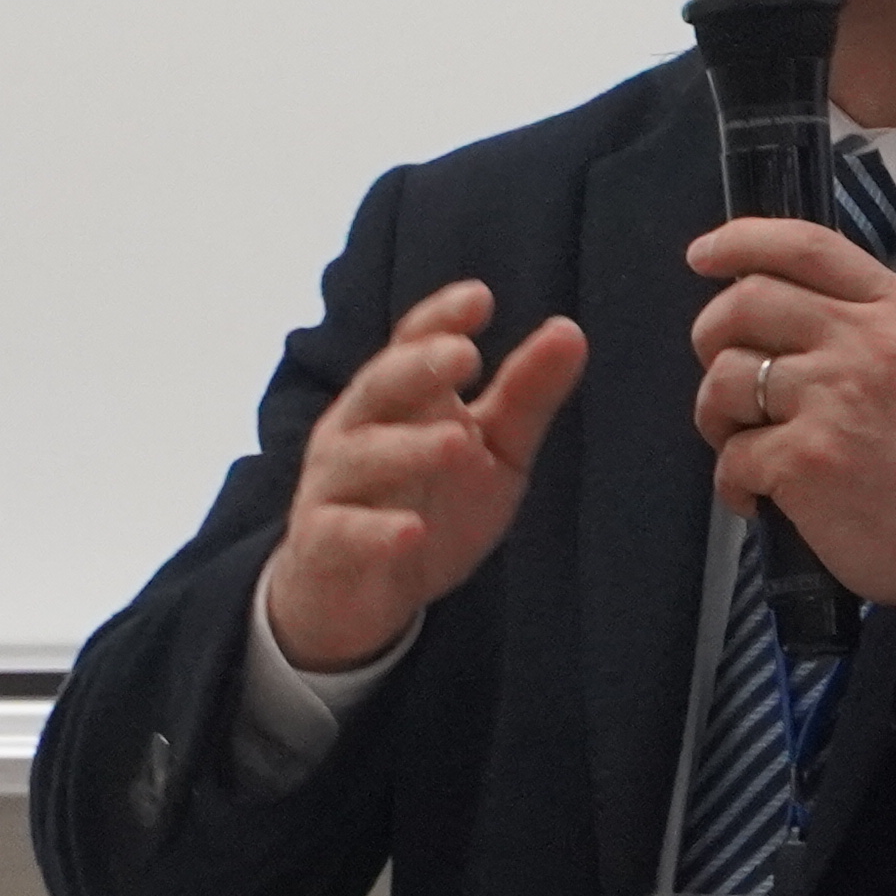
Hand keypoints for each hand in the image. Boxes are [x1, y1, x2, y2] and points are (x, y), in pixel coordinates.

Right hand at [264, 281, 588, 672]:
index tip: (480, 298)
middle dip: (417, 367)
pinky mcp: (323, 546)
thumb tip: (571, 329)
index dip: (439, 320)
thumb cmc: (430, 506)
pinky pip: (344, 533)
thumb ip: (525, 396)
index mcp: (397, 399)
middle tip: (465, 355)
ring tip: (459, 442)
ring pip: (362, 457)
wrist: (359, 597)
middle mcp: (357, 431)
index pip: (410, 345)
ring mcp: (334, 488)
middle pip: (378, 386)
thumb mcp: (493, 452)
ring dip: (408, 448)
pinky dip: (375, 532)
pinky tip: (411, 532)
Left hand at [686, 217, 895, 609]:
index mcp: (895, 310)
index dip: (742, 241)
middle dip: (711, 336)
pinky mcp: (803, 458)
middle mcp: (860, 342)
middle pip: (746, 303)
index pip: (806, 246)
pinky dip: (734, 484)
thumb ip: (868, 322)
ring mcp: (829, 398)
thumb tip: (786, 309)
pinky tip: (761, 499)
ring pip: (724, 379)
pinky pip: (732, 457)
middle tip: (722, 374)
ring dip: (717, 416)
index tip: (704, 255)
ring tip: (743, 444)